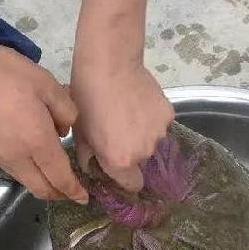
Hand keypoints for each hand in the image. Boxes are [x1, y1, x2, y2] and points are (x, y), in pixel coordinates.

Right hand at [0, 15, 87, 202]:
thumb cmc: (3, 74)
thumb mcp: (45, 83)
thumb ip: (65, 110)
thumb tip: (65, 130)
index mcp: (38, 143)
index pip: (61, 177)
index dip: (74, 191)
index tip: (83, 199)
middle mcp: (19, 157)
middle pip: (42, 189)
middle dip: (59, 195)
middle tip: (70, 192)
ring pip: (26, 181)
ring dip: (42, 183)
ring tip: (53, 172)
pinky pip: (13, 169)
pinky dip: (28, 172)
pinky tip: (31, 155)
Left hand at [71, 60, 174, 192]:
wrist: (109, 64)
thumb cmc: (87, 99)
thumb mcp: (80, 133)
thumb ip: (89, 158)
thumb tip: (93, 166)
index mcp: (120, 161)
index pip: (132, 185)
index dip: (124, 179)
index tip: (118, 166)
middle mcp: (144, 153)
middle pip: (141, 161)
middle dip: (131, 151)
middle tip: (117, 130)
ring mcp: (159, 133)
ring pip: (151, 141)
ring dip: (141, 133)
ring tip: (127, 112)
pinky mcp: (168, 115)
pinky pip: (159, 124)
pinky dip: (151, 118)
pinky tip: (139, 102)